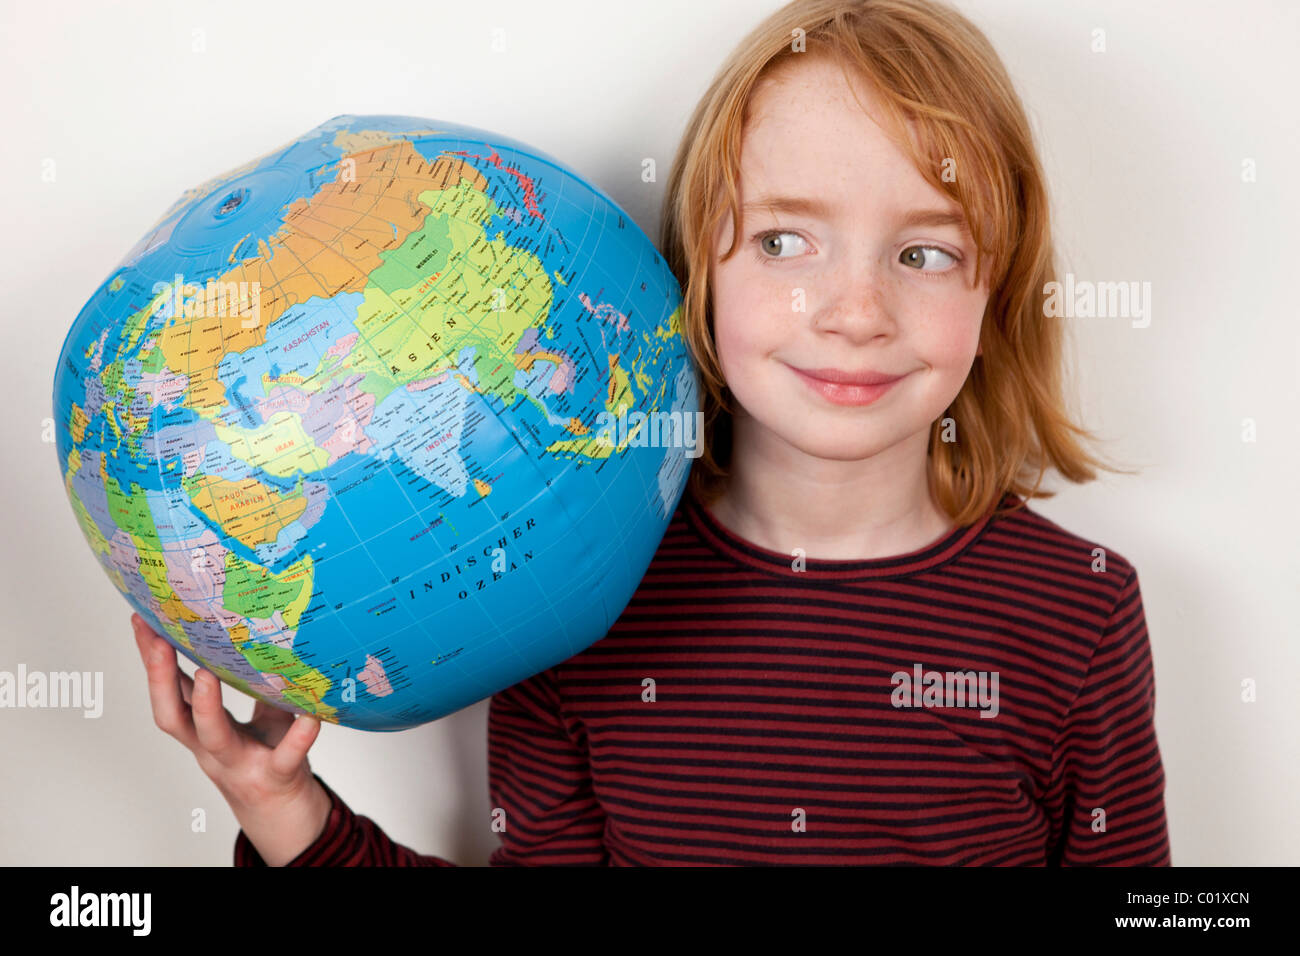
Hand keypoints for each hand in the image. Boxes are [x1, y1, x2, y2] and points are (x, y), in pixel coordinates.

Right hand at [131, 612, 331, 864]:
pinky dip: (299, 738)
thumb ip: (249, 680)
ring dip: (206, 707)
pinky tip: (311, 718)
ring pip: (214, 738)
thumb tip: (253, 629)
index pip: (169, 690)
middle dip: (159, 679)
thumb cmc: (266, 750)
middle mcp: (212, 747)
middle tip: (157, 641)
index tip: (142, 619)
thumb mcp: (254, 711)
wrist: (283, 807)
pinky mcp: (278, 774)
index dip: (152, 659)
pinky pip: (286, 756)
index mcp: (202, 728)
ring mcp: (242, 761)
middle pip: (173, 716)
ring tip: (206, 674)